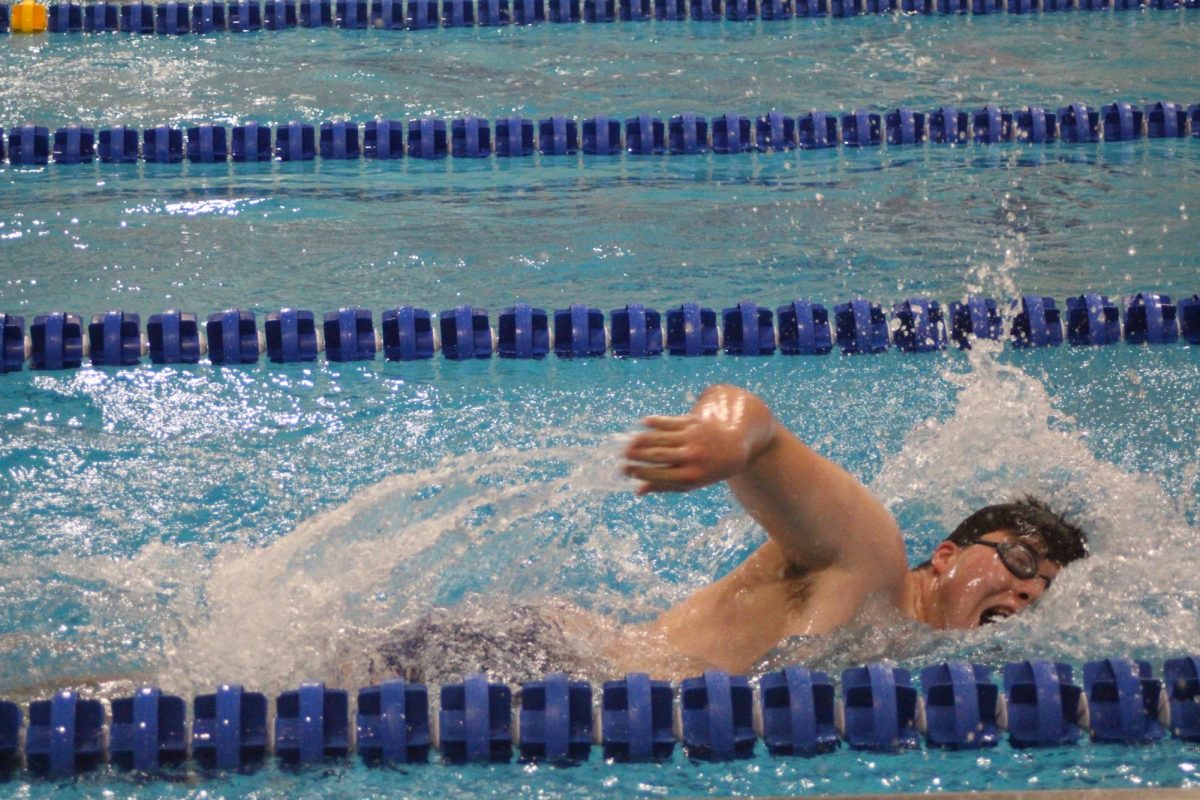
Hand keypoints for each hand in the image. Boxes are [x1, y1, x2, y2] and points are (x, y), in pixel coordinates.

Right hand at [622, 412, 756, 494]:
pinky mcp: (694, 422)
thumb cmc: (709, 468)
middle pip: (657, 456)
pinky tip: (643, 423)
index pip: (658, 474)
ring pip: (660, 438)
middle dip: (637, 455)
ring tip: (629, 442)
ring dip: (642, 440)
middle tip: (622, 455)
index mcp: (690, 476)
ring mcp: (692, 438)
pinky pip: (670, 422)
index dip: (639, 472)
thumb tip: (638, 491)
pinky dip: (655, 422)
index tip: (625, 470)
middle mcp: (691, 457)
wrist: (736, 445)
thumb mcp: (691, 482)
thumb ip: (665, 486)